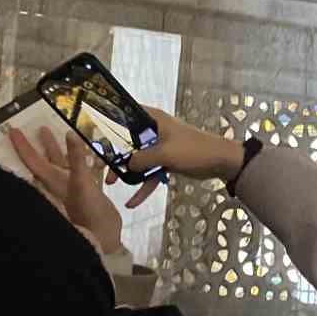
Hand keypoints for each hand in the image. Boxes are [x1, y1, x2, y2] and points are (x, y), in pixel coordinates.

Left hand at [9, 126, 124, 255]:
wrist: (105, 241)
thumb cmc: (89, 215)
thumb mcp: (83, 185)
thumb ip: (77, 160)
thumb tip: (70, 134)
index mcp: (53, 182)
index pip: (33, 161)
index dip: (23, 146)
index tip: (13, 131)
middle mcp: (60, 184)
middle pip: (47, 161)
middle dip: (42, 145)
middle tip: (39, 127)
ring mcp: (73, 190)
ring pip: (64, 165)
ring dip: (61, 151)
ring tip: (59, 133)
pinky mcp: (88, 194)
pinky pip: (85, 173)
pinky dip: (86, 162)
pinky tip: (91, 155)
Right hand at [112, 107, 245, 209]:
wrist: (221, 162)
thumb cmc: (193, 150)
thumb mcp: (164, 154)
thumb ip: (141, 159)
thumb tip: (125, 165)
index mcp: (153, 119)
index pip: (127, 113)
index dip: (111, 119)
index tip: (95, 130)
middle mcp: (154, 130)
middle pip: (129, 140)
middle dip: (116, 154)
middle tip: (101, 165)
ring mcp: (160, 147)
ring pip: (138, 159)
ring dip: (127, 172)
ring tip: (111, 184)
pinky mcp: (166, 161)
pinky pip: (150, 173)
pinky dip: (143, 186)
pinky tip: (133, 202)